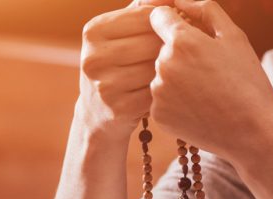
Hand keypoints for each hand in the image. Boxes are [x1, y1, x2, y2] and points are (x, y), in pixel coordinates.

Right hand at [78, 0, 172, 140]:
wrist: (96, 114)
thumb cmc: (116, 65)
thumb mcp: (118, 35)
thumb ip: (141, 10)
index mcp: (93, 31)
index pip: (145, 15)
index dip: (165, 24)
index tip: (171, 33)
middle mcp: (94, 57)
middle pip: (153, 42)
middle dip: (169, 48)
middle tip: (178, 55)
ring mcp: (104, 85)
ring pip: (157, 68)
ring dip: (169, 70)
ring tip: (172, 72)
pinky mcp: (119, 109)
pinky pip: (157, 92)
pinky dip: (165, 91)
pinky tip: (164, 91)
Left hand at [148, 0, 272, 158]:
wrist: (252, 132)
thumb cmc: (248, 82)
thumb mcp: (235, 37)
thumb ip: (205, 9)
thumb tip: (180, 1)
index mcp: (181, 41)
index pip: (158, 16)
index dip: (173, 22)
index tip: (190, 35)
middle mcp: (163, 65)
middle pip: (160, 48)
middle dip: (178, 54)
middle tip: (209, 73)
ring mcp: (158, 93)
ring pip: (160, 75)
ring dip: (176, 79)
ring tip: (205, 93)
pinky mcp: (158, 116)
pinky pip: (161, 100)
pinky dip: (175, 103)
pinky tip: (198, 109)